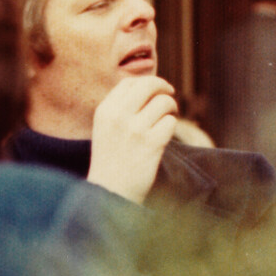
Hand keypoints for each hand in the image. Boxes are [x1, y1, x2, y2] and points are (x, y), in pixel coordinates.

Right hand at [87, 75, 177, 203]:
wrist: (109, 192)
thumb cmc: (110, 161)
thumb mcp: (105, 129)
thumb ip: (121, 108)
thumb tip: (149, 88)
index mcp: (104, 111)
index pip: (129, 83)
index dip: (145, 84)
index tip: (154, 91)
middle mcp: (118, 116)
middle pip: (149, 85)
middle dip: (163, 88)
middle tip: (170, 96)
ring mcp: (135, 129)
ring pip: (164, 102)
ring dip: (170, 108)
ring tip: (167, 118)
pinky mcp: (151, 143)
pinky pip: (170, 122)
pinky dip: (171, 127)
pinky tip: (164, 135)